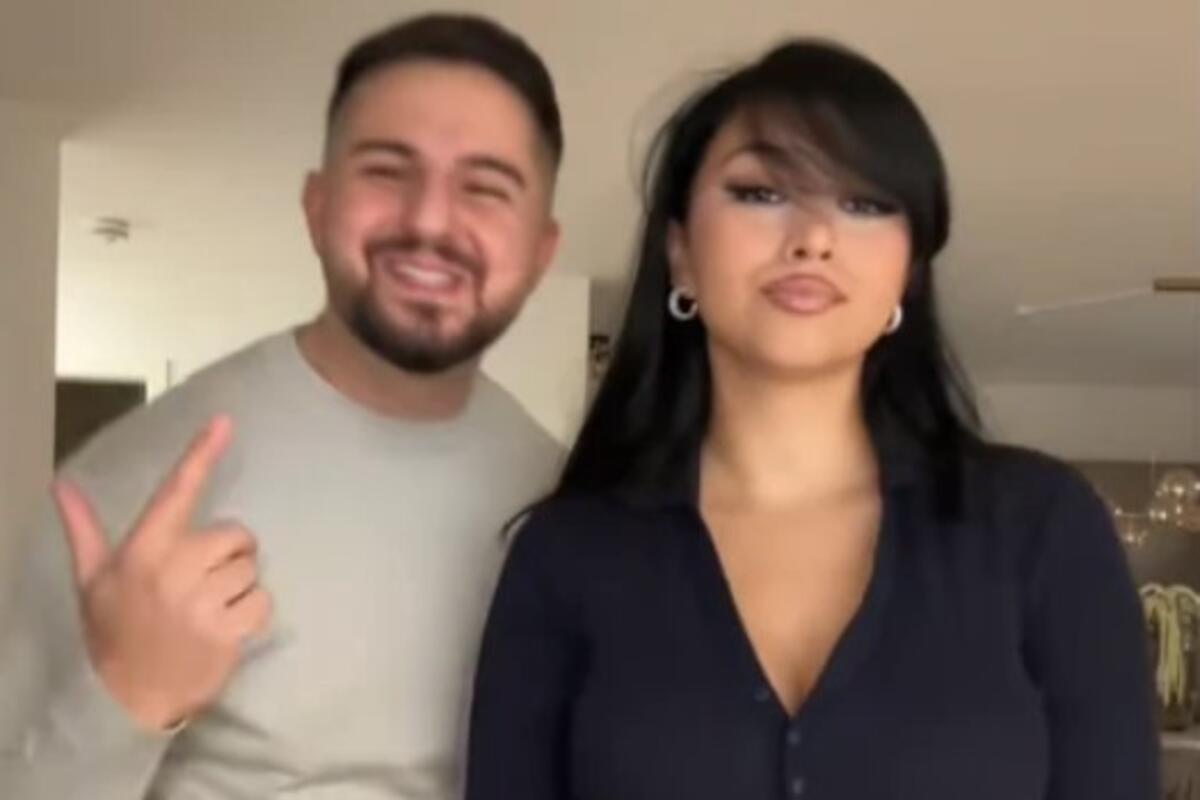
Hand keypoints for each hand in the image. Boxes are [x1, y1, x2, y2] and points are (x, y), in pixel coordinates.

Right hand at [52, 416, 271, 730]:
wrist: (126, 698)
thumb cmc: (113, 631)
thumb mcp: (92, 578)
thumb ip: (84, 529)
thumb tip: (61, 484)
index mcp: (143, 550)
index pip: (177, 491)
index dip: (201, 454)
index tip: (224, 422)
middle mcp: (174, 569)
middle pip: (237, 534)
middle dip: (229, 553)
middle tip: (203, 578)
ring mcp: (202, 601)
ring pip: (252, 568)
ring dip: (239, 585)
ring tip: (208, 606)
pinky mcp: (227, 630)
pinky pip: (263, 601)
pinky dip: (252, 613)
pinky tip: (225, 627)